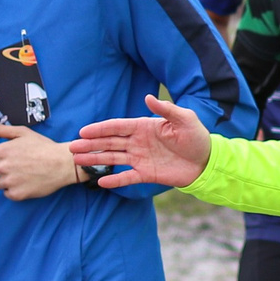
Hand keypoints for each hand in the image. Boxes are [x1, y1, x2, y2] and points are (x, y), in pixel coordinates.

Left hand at [0, 122, 80, 200]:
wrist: (63, 163)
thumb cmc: (44, 147)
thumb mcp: (22, 133)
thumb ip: (0, 129)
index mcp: (1, 151)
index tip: (5, 158)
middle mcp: (3, 167)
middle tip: (15, 166)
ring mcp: (10, 182)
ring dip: (5, 181)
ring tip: (21, 175)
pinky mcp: (17, 194)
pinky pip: (7, 194)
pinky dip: (14, 190)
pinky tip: (25, 183)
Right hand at [71, 94, 213, 187]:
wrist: (207, 161)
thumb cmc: (196, 137)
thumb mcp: (184, 119)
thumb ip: (166, 109)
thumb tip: (148, 97)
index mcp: (144, 127)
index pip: (117, 127)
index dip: (100, 129)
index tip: (83, 131)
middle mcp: (138, 142)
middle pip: (110, 143)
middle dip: (91, 144)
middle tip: (72, 147)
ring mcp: (140, 158)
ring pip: (113, 158)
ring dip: (96, 159)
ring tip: (78, 160)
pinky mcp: (146, 174)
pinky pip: (127, 177)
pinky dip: (115, 180)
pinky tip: (100, 182)